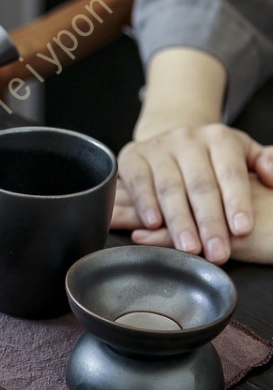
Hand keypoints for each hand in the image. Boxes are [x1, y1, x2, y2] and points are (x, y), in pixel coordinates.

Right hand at [117, 125, 272, 263]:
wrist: (171, 141)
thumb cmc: (211, 157)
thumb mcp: (243, 153)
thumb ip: (264, 162)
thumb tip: (272, 177)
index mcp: (219, 137)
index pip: (230, 172)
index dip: (236, 202)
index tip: (242, 229)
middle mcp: (187, 139)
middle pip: (200, 185)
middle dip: (209, 222)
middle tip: (216, 251)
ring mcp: (158, 148)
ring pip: (169, 188)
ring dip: (179, 221)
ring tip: (189, 247)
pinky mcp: (132, 158)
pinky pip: (138, 183)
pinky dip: (145, 204)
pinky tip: (153, 225)